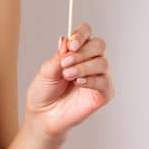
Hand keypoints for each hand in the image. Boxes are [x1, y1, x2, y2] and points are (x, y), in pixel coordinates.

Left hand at [25, 22, 113, 140]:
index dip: (81, 35)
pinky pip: (104, 81)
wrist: (43, 115)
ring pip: (102, 62)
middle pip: (99, 45)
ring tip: (68, 75)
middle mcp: (91, 61)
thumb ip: (58, 56)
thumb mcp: (46, 71)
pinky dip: (91, 80)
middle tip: (65, 63)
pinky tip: (79, 83)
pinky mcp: (104, 93)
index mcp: (77, 51)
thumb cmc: (44, 92)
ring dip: (83, 67)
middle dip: (82, 52)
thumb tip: (66, 40)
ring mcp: (99, 76)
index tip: (71, 45)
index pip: (86, 33)